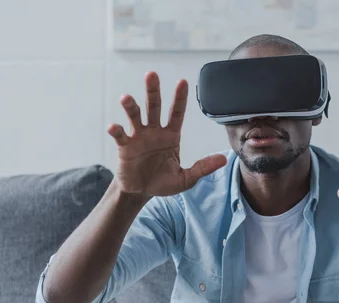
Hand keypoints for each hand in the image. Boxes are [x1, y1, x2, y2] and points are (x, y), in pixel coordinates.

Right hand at [107, 72, 226, 198]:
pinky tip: (114, 127)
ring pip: (135, 116)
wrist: (142, 192)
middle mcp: (154, 132)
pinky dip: (117, 131)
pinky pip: (121, 136)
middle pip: (153, 107)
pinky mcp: (125, 148)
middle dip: (153, 91)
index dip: (179, 98)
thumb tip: (223, 160)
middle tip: (152, 75)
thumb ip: (202, 168)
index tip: (182, 82)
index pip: (176, 113)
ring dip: (130, 106)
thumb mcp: (186, 178)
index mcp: (171, 136)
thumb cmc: (163, 182)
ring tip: (126, 98)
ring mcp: (138, 138)